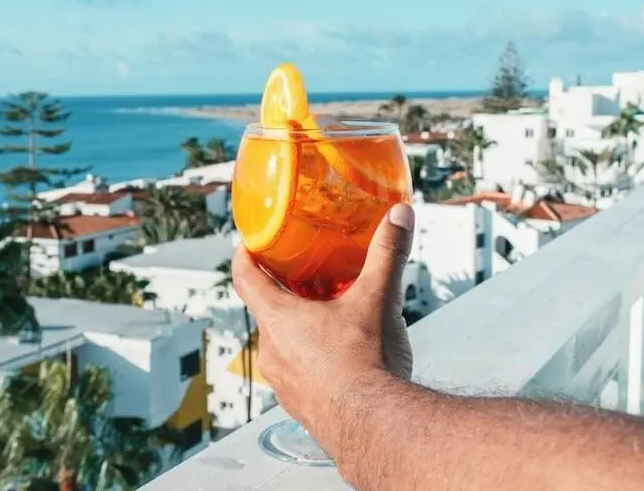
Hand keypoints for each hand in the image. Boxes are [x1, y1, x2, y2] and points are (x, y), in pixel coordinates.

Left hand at [232, 203, 414, 444]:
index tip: (248, 245)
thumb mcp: (377, 299)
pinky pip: (296, 373)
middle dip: (287, 294)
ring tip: (334, 322)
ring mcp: (281, 382)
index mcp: (278, 318)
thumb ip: (387, 254)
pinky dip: (312, 360)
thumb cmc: (366, 365)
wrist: (374, 427)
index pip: (245, 279)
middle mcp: (271, 350)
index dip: (244, 257)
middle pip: (267, 311)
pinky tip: (342, 360)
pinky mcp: (297, 405)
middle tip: (311, 281)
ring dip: (302, 330)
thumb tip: (399, 216)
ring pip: (283, 344)